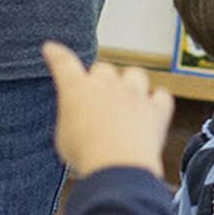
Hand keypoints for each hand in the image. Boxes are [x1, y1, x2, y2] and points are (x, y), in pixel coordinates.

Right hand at [42, 42, 172, 178]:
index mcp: (77, 89)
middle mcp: (106, 84)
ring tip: (127, 100)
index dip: (56, 55)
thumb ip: (71, 119)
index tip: (51, 48)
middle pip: (103, 69)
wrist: (117, 166)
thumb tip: (81, 118)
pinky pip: (161, 96)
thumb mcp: (64, 137)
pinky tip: (153, 110)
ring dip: (131, 84)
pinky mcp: (156, 109)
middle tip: (98, 102)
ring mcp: (134, 94)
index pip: (64, 63)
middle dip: (101, 80)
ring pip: (135, 74)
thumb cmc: (85, 156)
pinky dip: (157, 102)